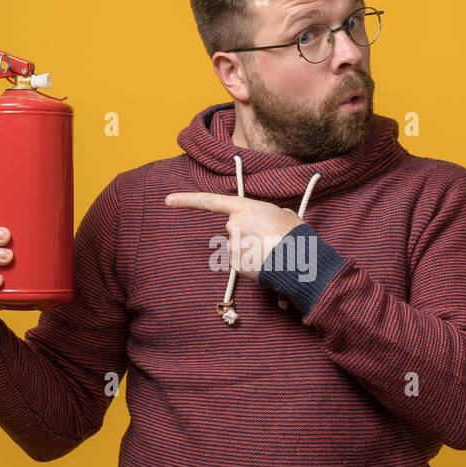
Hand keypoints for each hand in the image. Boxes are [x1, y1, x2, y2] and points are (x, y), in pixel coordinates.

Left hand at [164, 191, 304, 281]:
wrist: (297, 260)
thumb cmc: (294, 234)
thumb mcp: (284, 215)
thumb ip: (270, 215)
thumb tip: (271, 223)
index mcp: (244, 208)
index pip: (209, 201)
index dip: (187, 200)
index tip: (167, 200)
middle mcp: (232, 226)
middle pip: (233, 229)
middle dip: (247, 234)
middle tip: (269, 239)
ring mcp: (232, 247)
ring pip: (237, 247)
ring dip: (251, 249)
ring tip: (272, 252)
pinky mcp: (235, 266)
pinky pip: (241, 263)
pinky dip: (251, 264)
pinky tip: (266, 263)